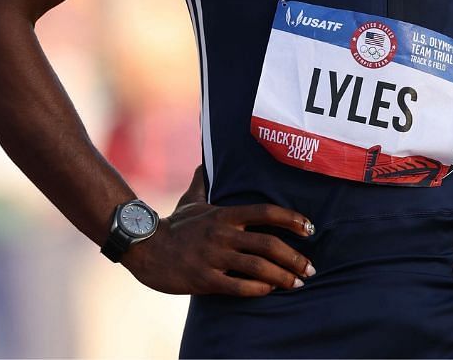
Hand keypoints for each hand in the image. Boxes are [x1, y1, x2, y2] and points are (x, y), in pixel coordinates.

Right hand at [121, 166, 316, 296]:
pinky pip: (237, 286)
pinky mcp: (203, 279)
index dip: (293, 220)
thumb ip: (204, 182)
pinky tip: (269, 290)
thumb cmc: (172, 225)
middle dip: (295, 258)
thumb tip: (206, 162)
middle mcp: (223, 234)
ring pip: (258, 267)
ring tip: (297, 283)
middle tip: (311, 268)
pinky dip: (258, 289)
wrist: (141, 247)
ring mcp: (213, 257)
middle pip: (269, 244)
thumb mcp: (191, 200)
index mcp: (225, 214)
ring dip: (283, 276)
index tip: (311, 229)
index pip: (267, 212)